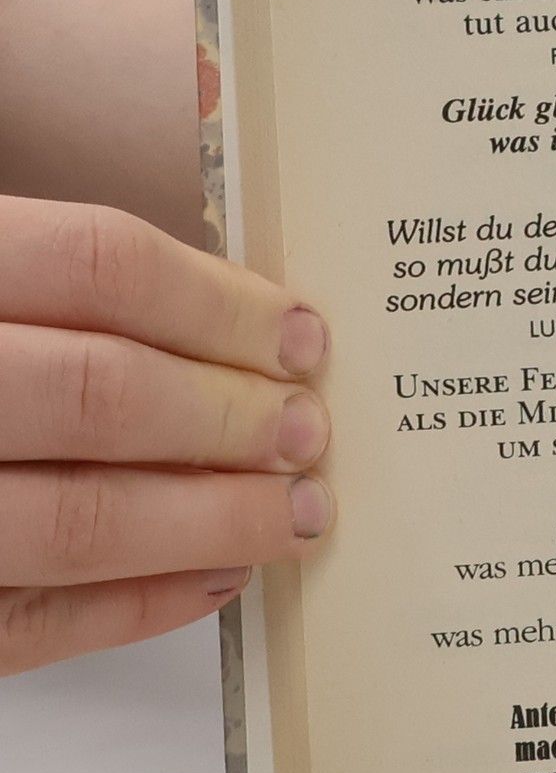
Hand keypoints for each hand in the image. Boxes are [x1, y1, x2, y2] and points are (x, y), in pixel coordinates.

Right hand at [0, 198, 334, 673]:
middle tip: (310, 428)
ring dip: (210, 521)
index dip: (217, 301)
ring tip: (295, 515)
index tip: (300, 333)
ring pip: (74, 520)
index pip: (93, 263)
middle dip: (230, 417)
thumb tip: (205, 148)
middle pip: (101, 392)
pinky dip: (133, 608)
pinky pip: (25, 624)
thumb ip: (42, 247)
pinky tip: (212, 584)